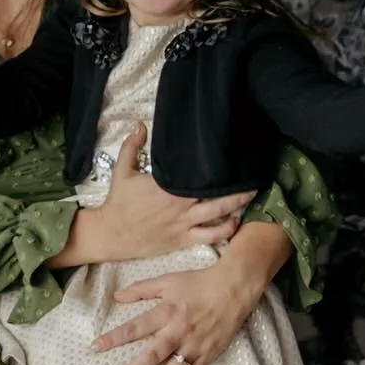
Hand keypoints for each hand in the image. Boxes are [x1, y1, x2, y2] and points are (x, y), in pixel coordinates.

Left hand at [93, 256, 259, 364]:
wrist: (234, 289)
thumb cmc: (198, 283)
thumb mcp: (167, 281)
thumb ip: (141, 289)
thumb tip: (116, 296)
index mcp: (166, 312)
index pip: (135, 328)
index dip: (114, 338)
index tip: (95, 347)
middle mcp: (179, 332)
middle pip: (152, 356)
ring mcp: (195, 346)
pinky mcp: (208, 355)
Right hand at [98, 125, 253, 257]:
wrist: (111, 233)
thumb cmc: (118, 203)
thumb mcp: (122, 170)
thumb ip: (132, 146)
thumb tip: (141, 124)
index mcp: (168, 186)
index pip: (199, 175)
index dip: (218, 167)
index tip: (231, 158)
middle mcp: (180, 205)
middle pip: (217, 193)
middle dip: (238, 185)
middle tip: (253, 175)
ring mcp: (184, 224)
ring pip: (219, 214)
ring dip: (238, 204)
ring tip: (252, 194)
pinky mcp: (183, 239)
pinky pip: (210, 236)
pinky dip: (226, 230)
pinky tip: (236, 222)